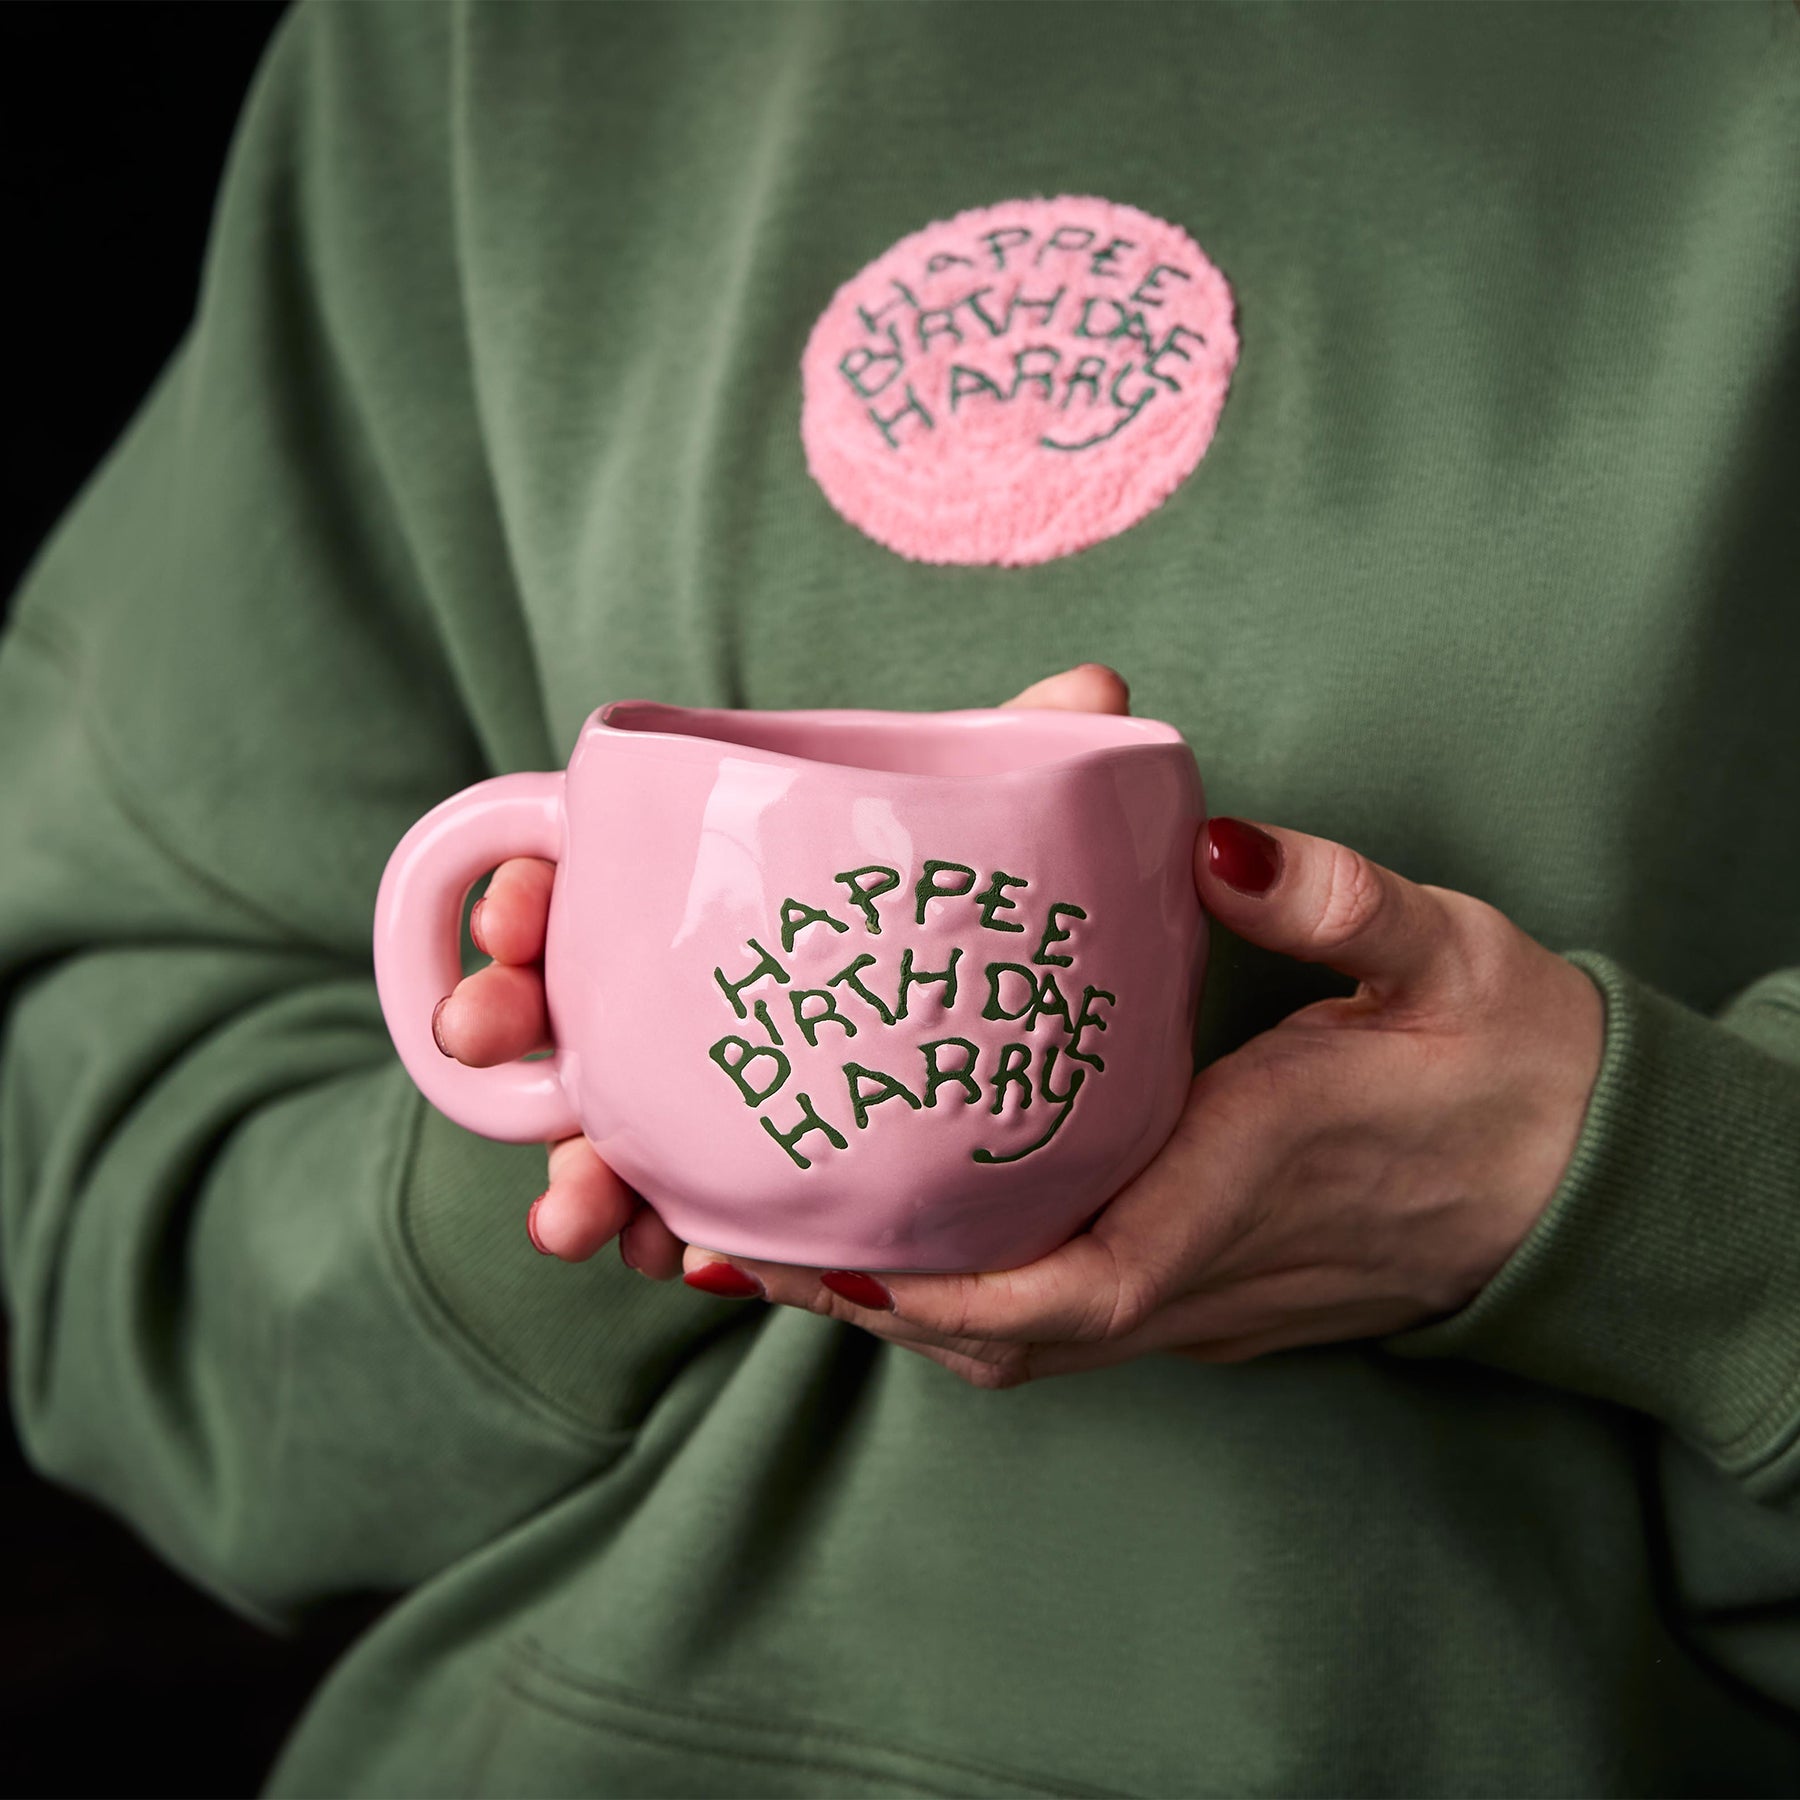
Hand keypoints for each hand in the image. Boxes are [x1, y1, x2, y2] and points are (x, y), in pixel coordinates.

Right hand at [428, 665, 1135, 1279]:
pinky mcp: (753, 1177)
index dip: (534, 889)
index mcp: (723, 886)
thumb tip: (1097, 687)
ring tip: (565, 1212)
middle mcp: (698, 986)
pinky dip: (658, 1234)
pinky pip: (683, 1209)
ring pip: (610, 1127)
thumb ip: (1045, 769)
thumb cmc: (1003, 935)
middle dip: (502, 1015)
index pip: (596, 875)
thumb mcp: (1024, 849)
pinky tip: (661, 1255)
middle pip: (569, 1000)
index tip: (520, 910)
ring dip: (570, 1170)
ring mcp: (714, 1087)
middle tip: (481, 1032)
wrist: (1074, 1094)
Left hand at [680, 791, 1605, 1388]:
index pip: (1077, 1284)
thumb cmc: (1514, 1070)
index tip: (823, 1252)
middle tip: (737, 1231)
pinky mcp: (1206, 1297)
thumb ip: (1332, 898)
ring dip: (900, 1306)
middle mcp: (1206, 1272)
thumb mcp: (1443, 954)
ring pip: (1025, 1343)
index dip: (940, 1287)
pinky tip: (902, 1242)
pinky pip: (1061, 1325)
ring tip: (785, 1236)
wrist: (1584, 1185)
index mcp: (1245, 1189)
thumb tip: (1217, 839)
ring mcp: (1204, 1303)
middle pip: (1007, 1334)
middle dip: (867, 1298)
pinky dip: (965, 1300)